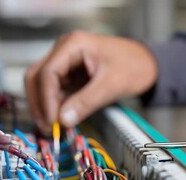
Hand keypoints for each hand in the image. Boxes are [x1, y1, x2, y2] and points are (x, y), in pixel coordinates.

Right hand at [25, 31, 156, 131]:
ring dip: (44, 106)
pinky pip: (55, 90)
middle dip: (40, 103)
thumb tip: (63, 121)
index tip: (52, 122)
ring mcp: (66, 62)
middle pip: (37, 77)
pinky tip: (60, 121)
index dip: (46, 99)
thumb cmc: (134, 66)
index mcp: (73, 45)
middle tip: (48, 128)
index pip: (48, 72)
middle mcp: (64, 50)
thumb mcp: (111, 85)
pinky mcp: (70, 74)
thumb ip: (86, 102)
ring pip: (42, 84)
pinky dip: (55, 106)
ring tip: (53, 128)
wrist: (148, 64)